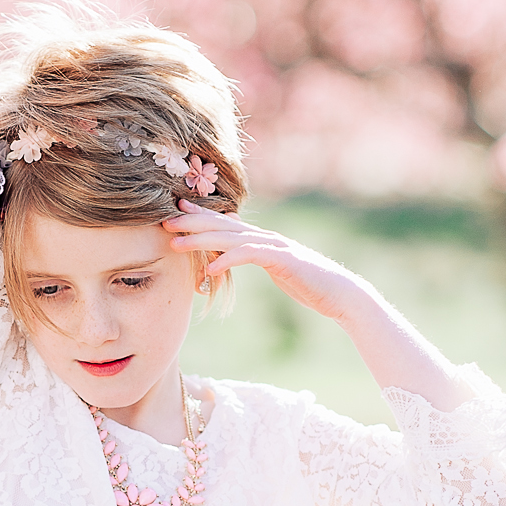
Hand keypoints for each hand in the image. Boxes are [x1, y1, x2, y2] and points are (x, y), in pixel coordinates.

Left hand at [162, 201, 354, 319]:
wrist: (339, 294)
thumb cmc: (308, 285)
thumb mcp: (276, 269)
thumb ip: (256, 258)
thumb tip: (233, 258)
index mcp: (262, 239)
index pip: (226, 222)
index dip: (200, 215)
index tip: (175, 211)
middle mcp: (266, 237)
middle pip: (223, 225)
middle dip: (192, 222)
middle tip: (165, 222)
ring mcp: (275, 246)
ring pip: (231, 238)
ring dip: (201, 240)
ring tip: (176, 244)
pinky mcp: (283, 260)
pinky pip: (250, 257)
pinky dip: (228, 260)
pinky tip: (209, 269)